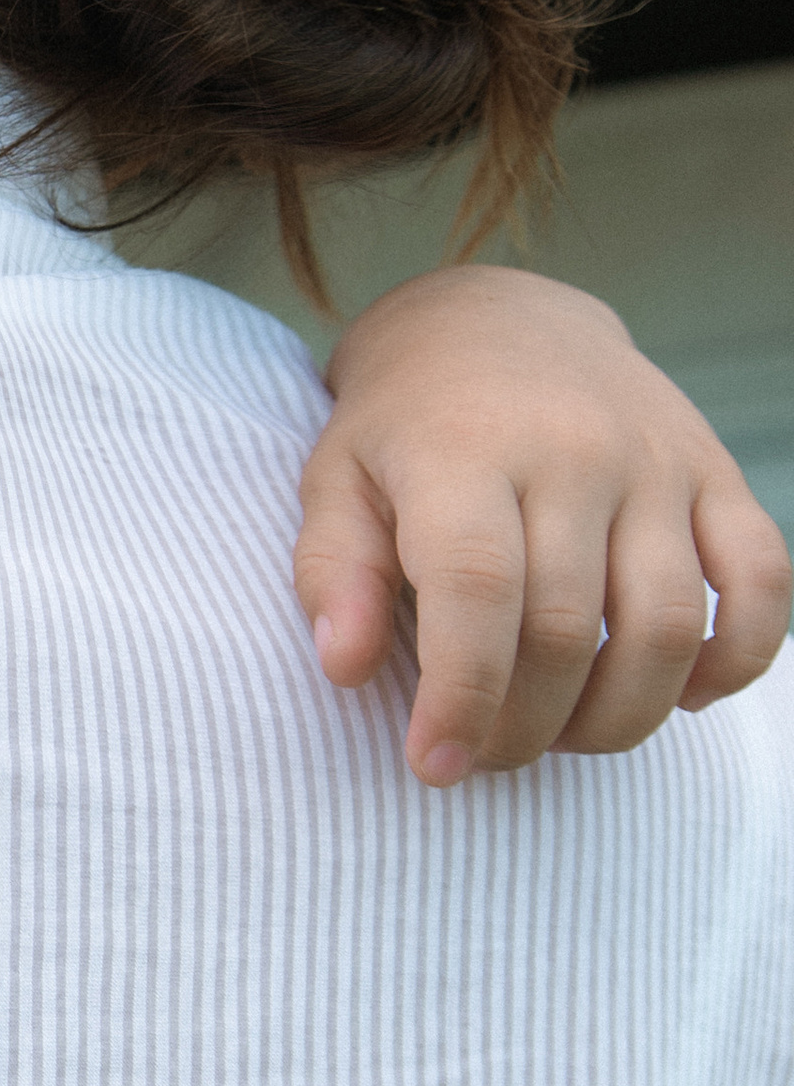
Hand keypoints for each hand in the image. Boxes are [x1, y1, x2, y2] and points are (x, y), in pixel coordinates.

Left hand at [297, 268, 789, 781]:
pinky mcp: (716, 474)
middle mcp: (573, 452)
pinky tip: (681, 696)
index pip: (477, 595)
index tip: (435, 766)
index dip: (462, 699)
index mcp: (466, 452)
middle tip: (489, 753)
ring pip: (667, 627)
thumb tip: (345, 667)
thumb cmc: (404, 425)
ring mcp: (656, 463)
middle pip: (567, 631)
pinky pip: (761, 582)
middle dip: (525, 726)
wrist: (498, 319)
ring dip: (619, 716)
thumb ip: (335, 572)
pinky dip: (737, 660)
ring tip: (563, 732)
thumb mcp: (336, 479)